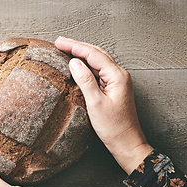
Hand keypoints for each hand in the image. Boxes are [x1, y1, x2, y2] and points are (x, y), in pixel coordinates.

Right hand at [55, 37, 152, 173]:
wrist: (127, 143)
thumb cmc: (114, 128)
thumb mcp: (95, 104)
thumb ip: (85, 81)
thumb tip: (74, 62)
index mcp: (117, 76)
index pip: (93, 54)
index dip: (75, 46)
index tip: (59, 42)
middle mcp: (119, 75)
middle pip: (96, 54)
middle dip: (78, 47)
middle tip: (60, 43)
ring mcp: (117, 82)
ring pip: (98, 61)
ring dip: (82, 54)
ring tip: (66, 50)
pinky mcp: (114, 89)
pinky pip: (99, 72)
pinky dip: (87, 66)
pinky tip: (78, 66)